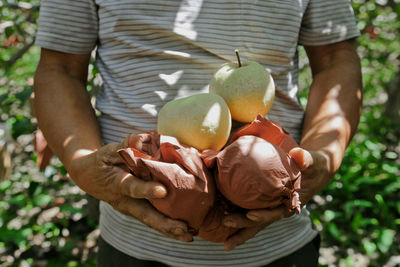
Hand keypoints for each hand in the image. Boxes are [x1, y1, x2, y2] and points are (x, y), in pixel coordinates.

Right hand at [67, 134, 192, 241]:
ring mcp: (131, 209)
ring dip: (170, 230)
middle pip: (146, 215)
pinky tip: (186, 233)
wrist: (89, 177)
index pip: (132, 187)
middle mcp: (125, 202)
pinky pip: (154, 220)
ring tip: (189, 236)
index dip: (146, 190)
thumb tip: (139, 140)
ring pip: (152, 222)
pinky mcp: (138, 211)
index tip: (162, 191)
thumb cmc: (102, 161)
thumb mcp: (109, 150)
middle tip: (183, 229)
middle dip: (165, 224)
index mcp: (117, 184)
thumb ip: (125, 144)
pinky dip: (168, 228)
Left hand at [222, 147, 330, 250]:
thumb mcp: (312, 162)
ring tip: (225, 242)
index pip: (276, 213)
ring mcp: (270, 208)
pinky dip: (236, 214)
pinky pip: (248, 210)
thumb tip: (297, 154)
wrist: (312, 170)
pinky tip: (221, 214)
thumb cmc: (312, 166)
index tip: (251, 215)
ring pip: (253, 221)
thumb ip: (305, 159)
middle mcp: (279, 209)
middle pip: (260, 221)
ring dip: (239, 229)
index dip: (264, 216)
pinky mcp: (263, 203)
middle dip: (243, 224)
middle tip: (226, 221)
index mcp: (291, 203)